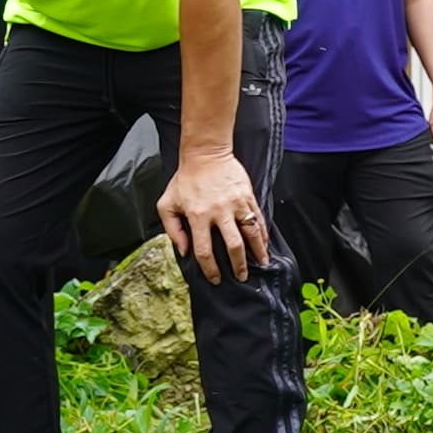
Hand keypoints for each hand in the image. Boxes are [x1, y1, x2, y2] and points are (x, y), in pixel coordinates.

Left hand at [158, 149, 270, 281]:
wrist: (205, 153)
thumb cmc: (185, 179)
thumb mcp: (167, 204)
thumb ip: (172, 229)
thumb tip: (184, 251)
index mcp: (197, 216)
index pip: (204, 250)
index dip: (210, 269)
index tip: (215, 278)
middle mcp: (218, 211)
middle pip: (233, 246)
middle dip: (238, 265)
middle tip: (241, 277)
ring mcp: (236, 203)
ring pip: (251, 233)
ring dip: (257, 251)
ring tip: (261, 264)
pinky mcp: (247, 196)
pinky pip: (258, 218)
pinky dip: (263, 234)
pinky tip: (265, 244)